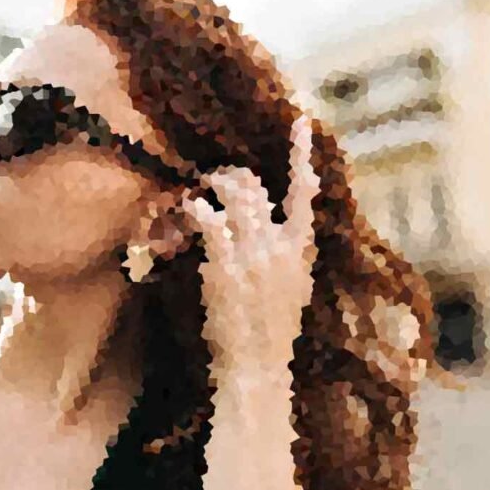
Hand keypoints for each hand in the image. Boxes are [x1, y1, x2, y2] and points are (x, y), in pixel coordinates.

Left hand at [182, 161, 314, 489]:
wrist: (256, 367)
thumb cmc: (270, 334)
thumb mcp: (292, 291)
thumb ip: (289, 256)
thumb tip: (281, 228)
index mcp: (300, 250)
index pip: (306, 193)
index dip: (301, 155)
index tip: (299, 122)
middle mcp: (281, 244)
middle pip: (256, 188)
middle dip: (231, 178)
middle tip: (214, 180)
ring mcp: (254, 251)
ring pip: (232, 195)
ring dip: (210, 187)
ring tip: (195, 193)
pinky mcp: (226, 262)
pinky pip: (207, 216)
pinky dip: (192, 207)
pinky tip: (184, 209)